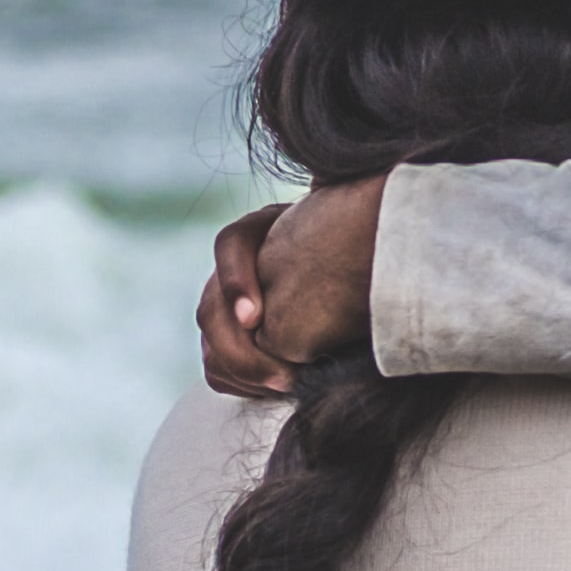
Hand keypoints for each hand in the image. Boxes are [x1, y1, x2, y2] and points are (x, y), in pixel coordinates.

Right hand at [199, 176, 386, 395]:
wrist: (358, 265)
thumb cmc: (360, 243)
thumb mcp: (350, 218)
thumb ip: (335, 201)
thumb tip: (325, 180)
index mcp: (260, 230)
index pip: (229, 246)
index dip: (235, 281)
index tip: (256, 318)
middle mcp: (236, 267)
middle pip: (210, 308)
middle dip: (240, 348)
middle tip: (283, 376)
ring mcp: (229, 306)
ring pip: (210, 341)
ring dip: (242, 371)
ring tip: (285, 386)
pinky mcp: (235, 339)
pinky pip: (218, 368)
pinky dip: (241, 383)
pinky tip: (275, 390)